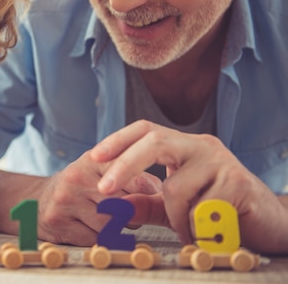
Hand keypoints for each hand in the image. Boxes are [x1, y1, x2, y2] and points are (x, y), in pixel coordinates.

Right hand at [34, 150, 161, 245]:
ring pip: (111, 224)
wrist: (37, 199)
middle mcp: (77, 177)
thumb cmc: (80, 187)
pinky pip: (94, 238)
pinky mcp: (57, 220)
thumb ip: (132, 176)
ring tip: (104, 218)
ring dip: (115, 228)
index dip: (148, 191)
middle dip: (131, 212)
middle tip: (124, 210)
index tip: (155, 196)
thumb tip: (161, 191)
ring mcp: (65, 199)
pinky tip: (87, 227)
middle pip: (125, 205)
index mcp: (93, 160)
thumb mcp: (102, 171)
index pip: (132, 176)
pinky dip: (97, 238)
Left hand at [91, 119, 287, 253]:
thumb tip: (114, 203)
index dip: (117, 140)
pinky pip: (200, 210)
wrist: (272, 226)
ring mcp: (221, 160)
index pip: (145, 130)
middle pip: (154, 142)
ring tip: (193, 231)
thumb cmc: (220, 214)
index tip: (93, 156)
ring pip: (175, 188)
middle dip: (124, 166)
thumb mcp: (177, 209)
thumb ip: (147, 205)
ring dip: (176, 219)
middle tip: (103, 189)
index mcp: (184, 146)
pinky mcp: (238, 181)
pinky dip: (198, 229)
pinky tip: (213, 233)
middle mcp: (201, 145)